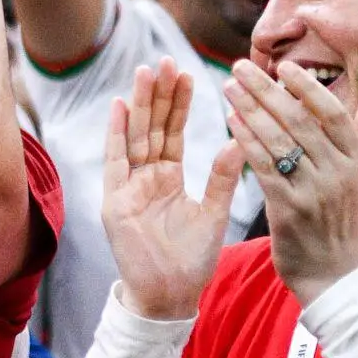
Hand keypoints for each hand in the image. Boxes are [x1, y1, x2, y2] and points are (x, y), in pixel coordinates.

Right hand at [104, 62, 240, 320]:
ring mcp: (128, 189)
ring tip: (146, 71)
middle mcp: (146, 179)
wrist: (170, 297)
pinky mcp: (116, 202)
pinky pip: (116, 162)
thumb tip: (241, 140)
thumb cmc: (191, 262)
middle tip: (166, 60)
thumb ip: (223, 178)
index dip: (178, 104)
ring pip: (135, 137)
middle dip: (158, 95)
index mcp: (169, 180)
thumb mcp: (214, 214)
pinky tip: (120, 106)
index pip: (173, 132)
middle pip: (152, 127)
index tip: (186, 72)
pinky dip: (117, 134)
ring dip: (140, 104)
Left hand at [225, 58, 357, 308]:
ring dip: (250, 110)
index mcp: (356, 161)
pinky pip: (264, 167)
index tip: (282, 66)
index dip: (307, 87)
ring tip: (229, 88)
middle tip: (240, 67)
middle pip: (298, 120)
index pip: (332, 113)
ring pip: (278, 140)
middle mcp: (338, 172)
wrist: (336, 277)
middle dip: (266, 90)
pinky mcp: (289, 209)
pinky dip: (246, 141)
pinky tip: (230, 123)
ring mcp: (313, 191)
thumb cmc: (348, 224)